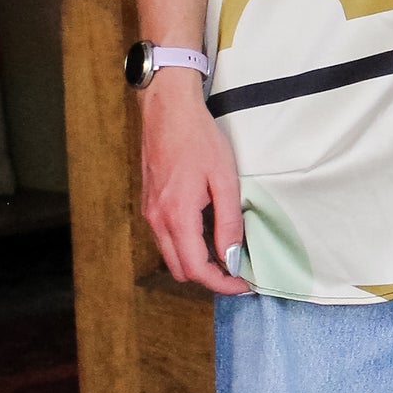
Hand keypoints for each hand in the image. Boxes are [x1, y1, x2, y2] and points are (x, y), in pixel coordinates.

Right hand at [139, 71, 249, 294]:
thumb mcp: (224, 179)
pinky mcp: (148, 204)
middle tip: (238, 269)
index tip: (244, 284)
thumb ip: (228, 222)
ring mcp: (149, 213)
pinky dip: (185, 245)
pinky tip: (207, 231)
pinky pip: (165, 238)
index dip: (222, 284)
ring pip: (171, 256)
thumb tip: (232, 257)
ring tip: (226, 250)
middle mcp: (157, 220)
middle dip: (210, 277)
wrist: (166, 109)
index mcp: (177, 216)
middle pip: (181, 270)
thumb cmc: (198, 139)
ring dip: (196, 261)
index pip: (197, 270)